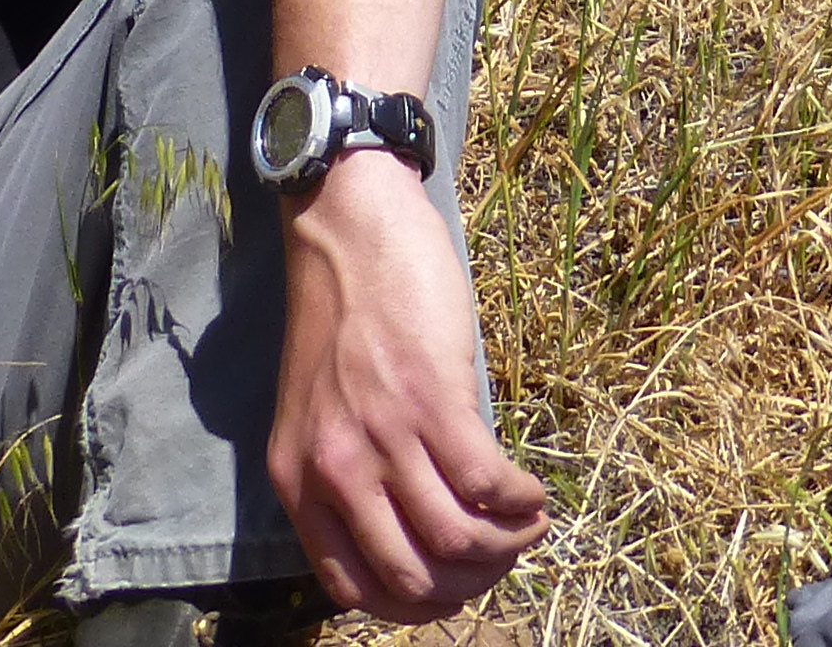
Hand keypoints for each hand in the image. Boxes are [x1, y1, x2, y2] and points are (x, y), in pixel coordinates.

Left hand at [266, 153, 548, 620]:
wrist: (347, 226)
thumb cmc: (342, 313)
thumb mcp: (320, 412)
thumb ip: (350, 474)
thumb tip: (419, 534)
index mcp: (299, 481)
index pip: (355, 588)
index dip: (416, 604)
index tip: (454, 588)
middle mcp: (334, 471)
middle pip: (412, 578)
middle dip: (469, 586)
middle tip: (500, 560)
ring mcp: (382, 438)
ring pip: (455, 542)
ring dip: (506, 547)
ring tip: (527, 526)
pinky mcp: (432, 401)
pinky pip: (486, 485)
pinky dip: (521, 503)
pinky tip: (533, 494)